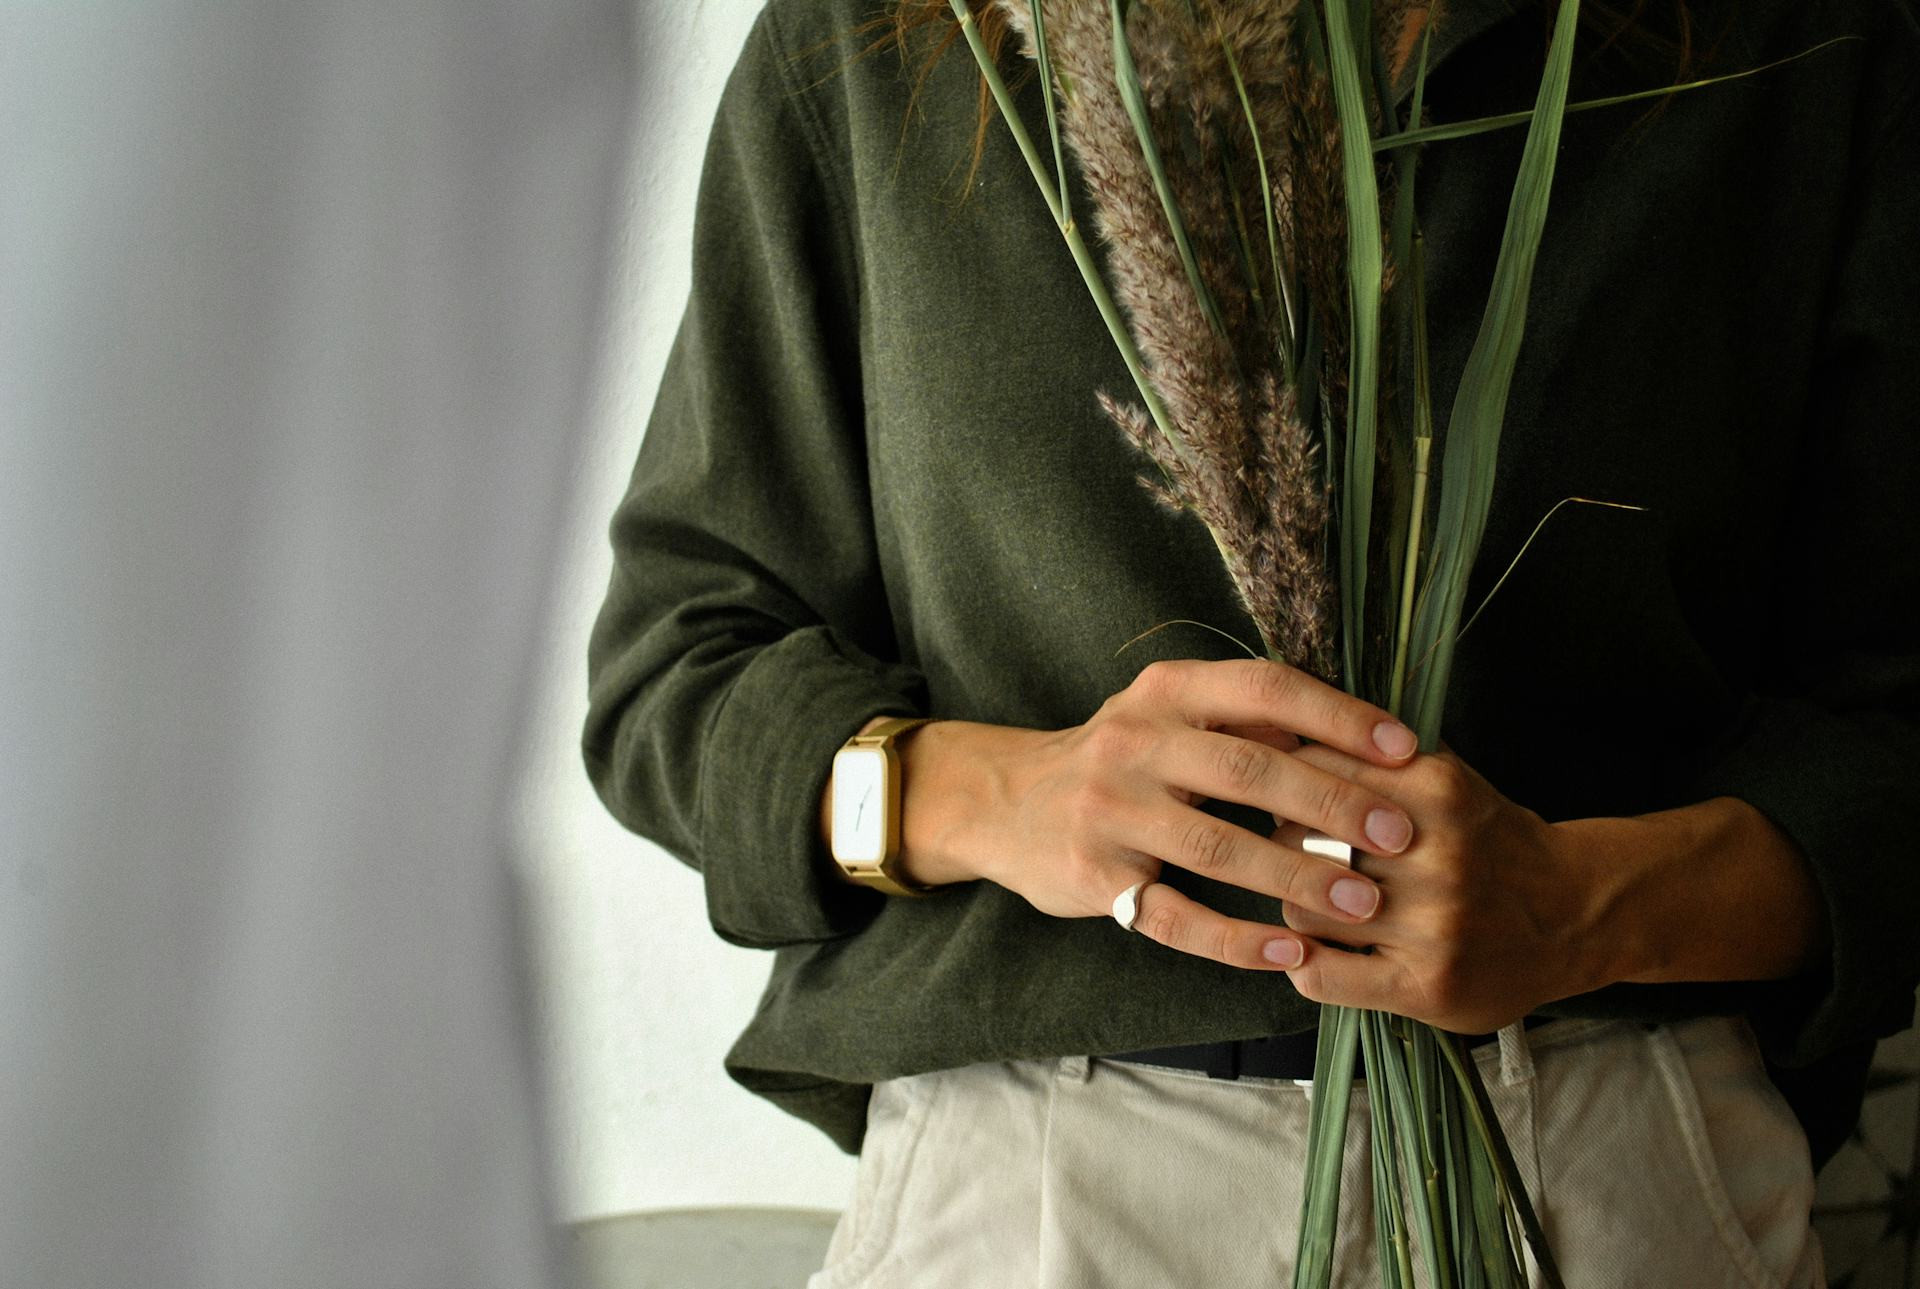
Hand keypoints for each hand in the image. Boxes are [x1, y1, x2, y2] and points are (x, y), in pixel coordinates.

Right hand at [902, 657, 1426, 972]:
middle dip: (1333, 804)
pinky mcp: (1095, 878)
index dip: (1339, 716)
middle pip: (1248, 770)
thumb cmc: (1121, 760)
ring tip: (1361, 903)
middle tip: (1400, 836)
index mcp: (1167, 692)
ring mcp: (1110, 813)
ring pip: (1217, 848)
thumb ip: (1250, 720)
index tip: (1405, 748)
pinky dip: (1235, 939)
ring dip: (1296, 878)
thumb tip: (1363, 736)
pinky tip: (1287, 953)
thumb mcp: (1170, 716)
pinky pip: (1174, 917)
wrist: (1008, 802)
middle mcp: (1134, 743)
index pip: (1264, 689)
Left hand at [1268, 739, 1613, 1032]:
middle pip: (1298, 843)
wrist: (1575, 914)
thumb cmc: (1492, 843)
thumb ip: (1379, 754)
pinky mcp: (1426, 986)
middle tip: (1304, 858)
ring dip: (1300, 909)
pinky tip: (1316, 955)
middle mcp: (1438, 857)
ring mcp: (1433, 926)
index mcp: (1438, 791)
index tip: (1291, 799)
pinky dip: (1304, 965)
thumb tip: (1290, 726)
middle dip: (1290, 848)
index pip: (1315, 774)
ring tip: (1325, 907)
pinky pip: (1323, 976)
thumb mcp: (1449, 779)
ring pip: (1303, 911)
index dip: (1289, 787)